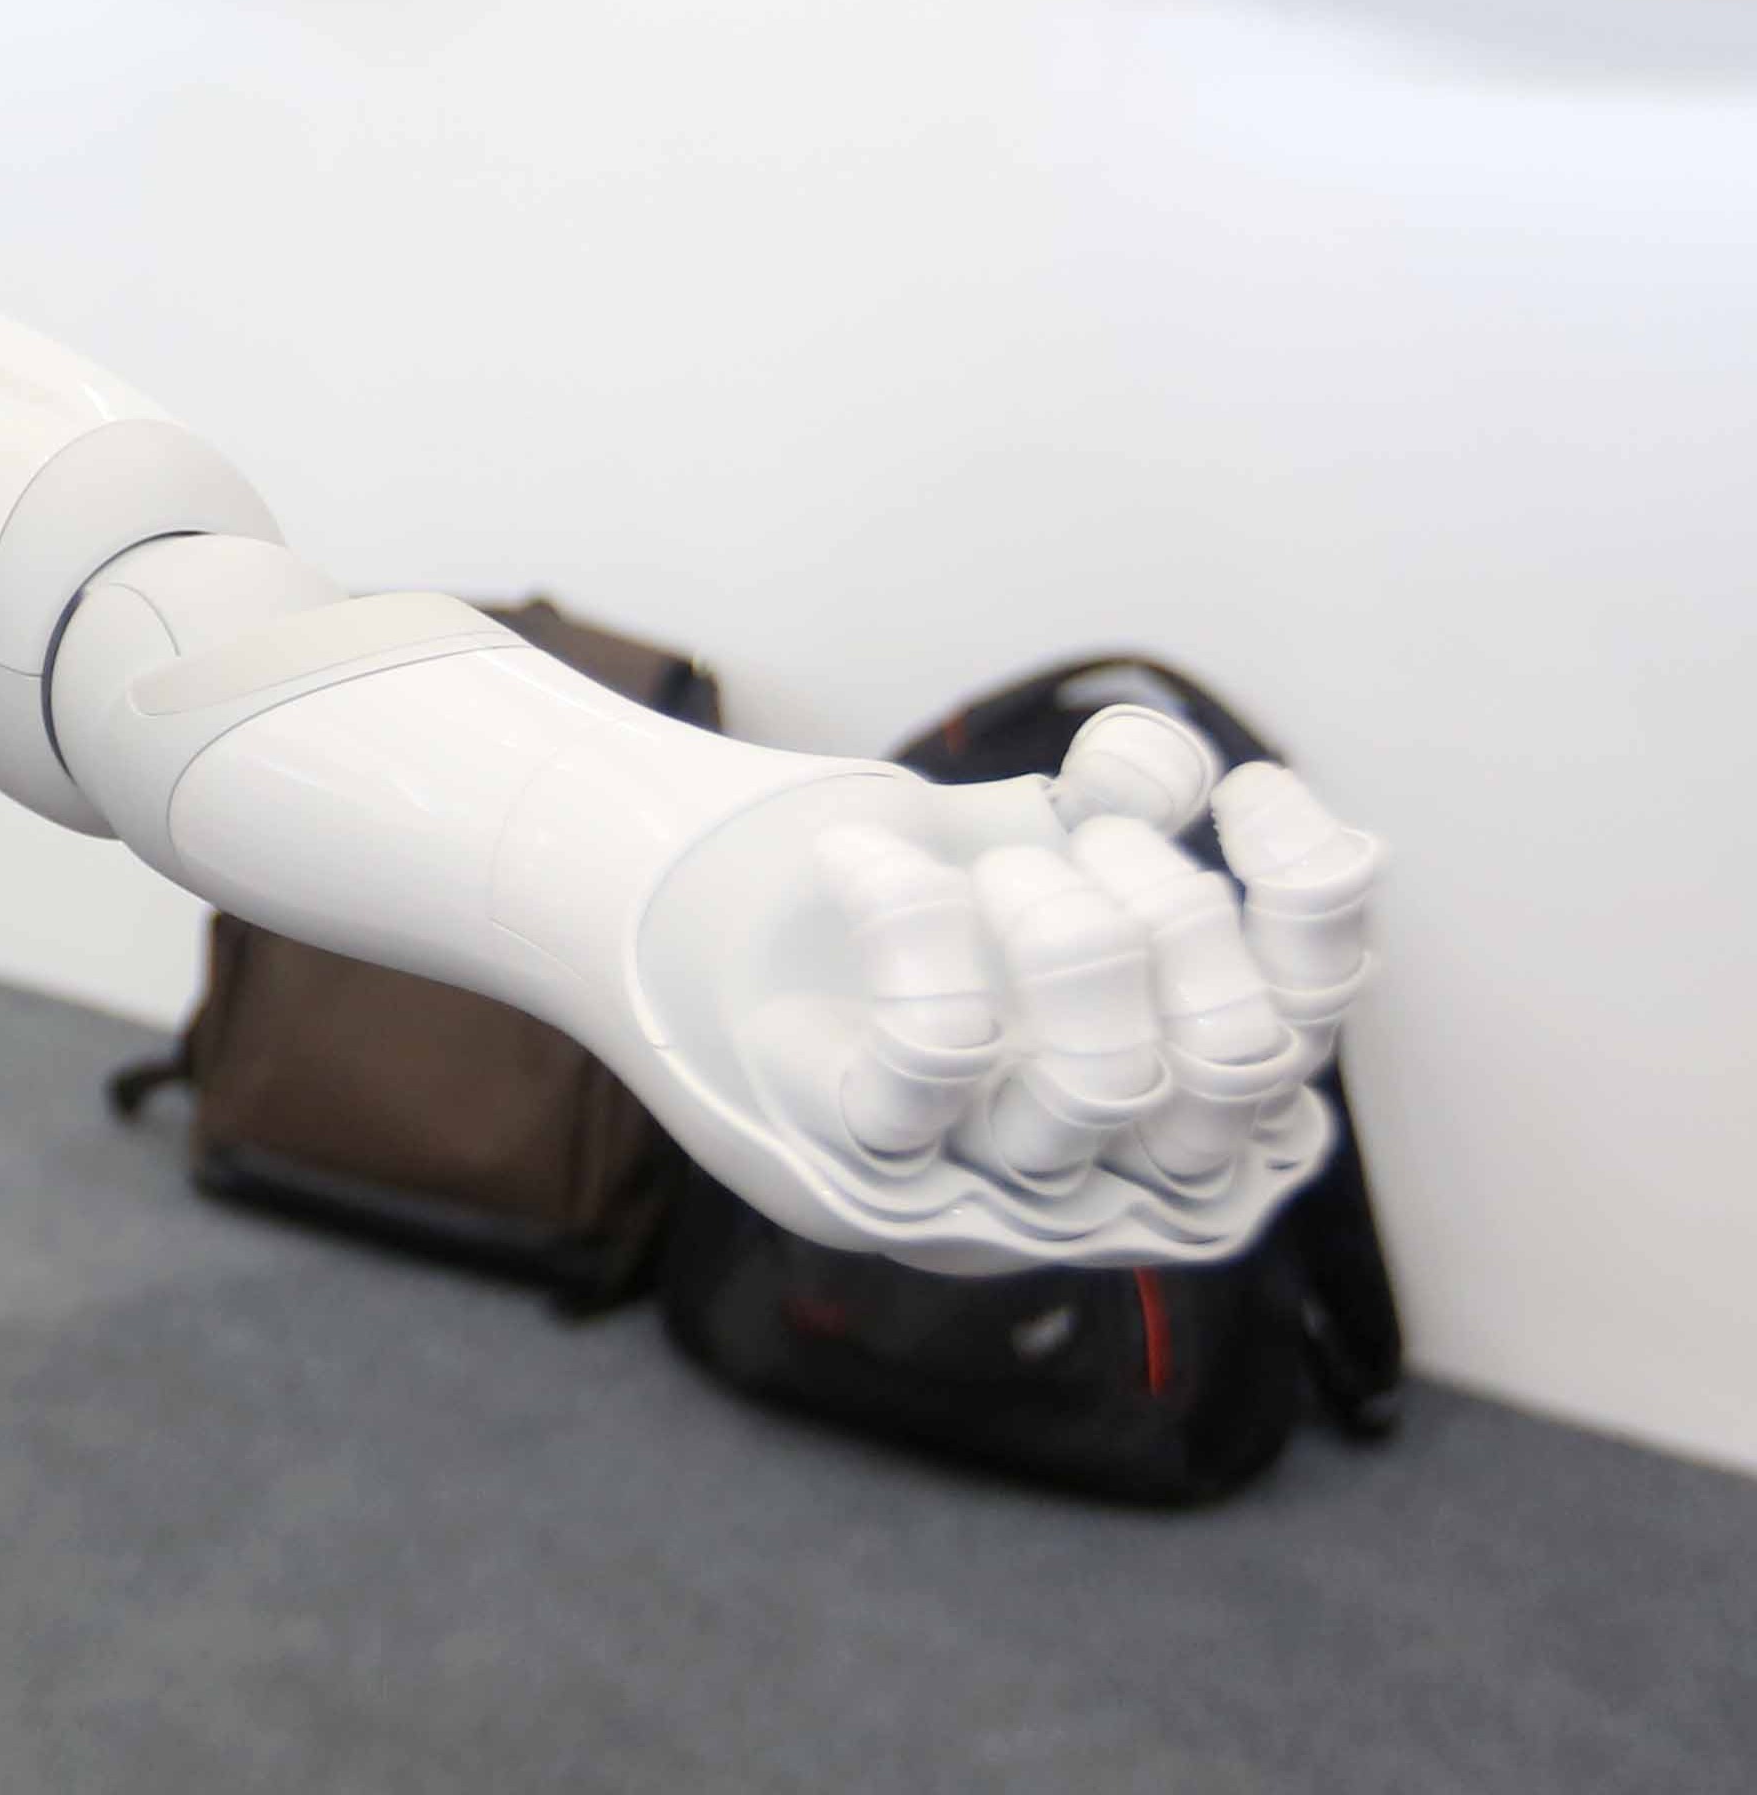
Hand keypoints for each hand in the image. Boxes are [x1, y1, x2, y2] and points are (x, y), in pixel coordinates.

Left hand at [635, 707, 1383, 1272]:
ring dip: (1058, 925)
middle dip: (1166, 907)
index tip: (1242, 786)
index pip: (1313, 1018)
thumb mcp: (1016, 830)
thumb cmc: (859, 877)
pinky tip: (862, 858)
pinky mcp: (865, 1177)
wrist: (653, 894)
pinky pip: (942, 1057)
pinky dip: (914, 920)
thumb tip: (1177, 769)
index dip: (1312, 896)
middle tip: (1070, 837)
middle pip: (1242, 1056)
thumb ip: (1123, 804)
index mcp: (1186, 1097)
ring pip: (1110, 1077)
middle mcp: (1116, 1177)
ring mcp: (992, 1197)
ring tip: (988, 864)